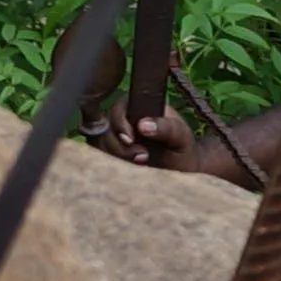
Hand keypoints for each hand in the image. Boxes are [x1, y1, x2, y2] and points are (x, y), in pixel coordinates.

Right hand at [92, 103, 254, 183]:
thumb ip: (166, 128)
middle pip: (105, 128)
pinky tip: (126, 169)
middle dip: (119, 145)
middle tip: (142, 156)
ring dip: (115, 157)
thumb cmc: (183, 149)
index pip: (118, 108)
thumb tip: (142, 125)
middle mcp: (123, 120)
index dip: (120, 123)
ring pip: (99, 145)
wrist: (182, 173)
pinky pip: (98, 158)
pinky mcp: (108, 156)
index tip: (131, 140)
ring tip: (140, 164)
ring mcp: (113, 138)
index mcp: (140, 106)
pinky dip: (109, 165)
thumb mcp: (180, 137)